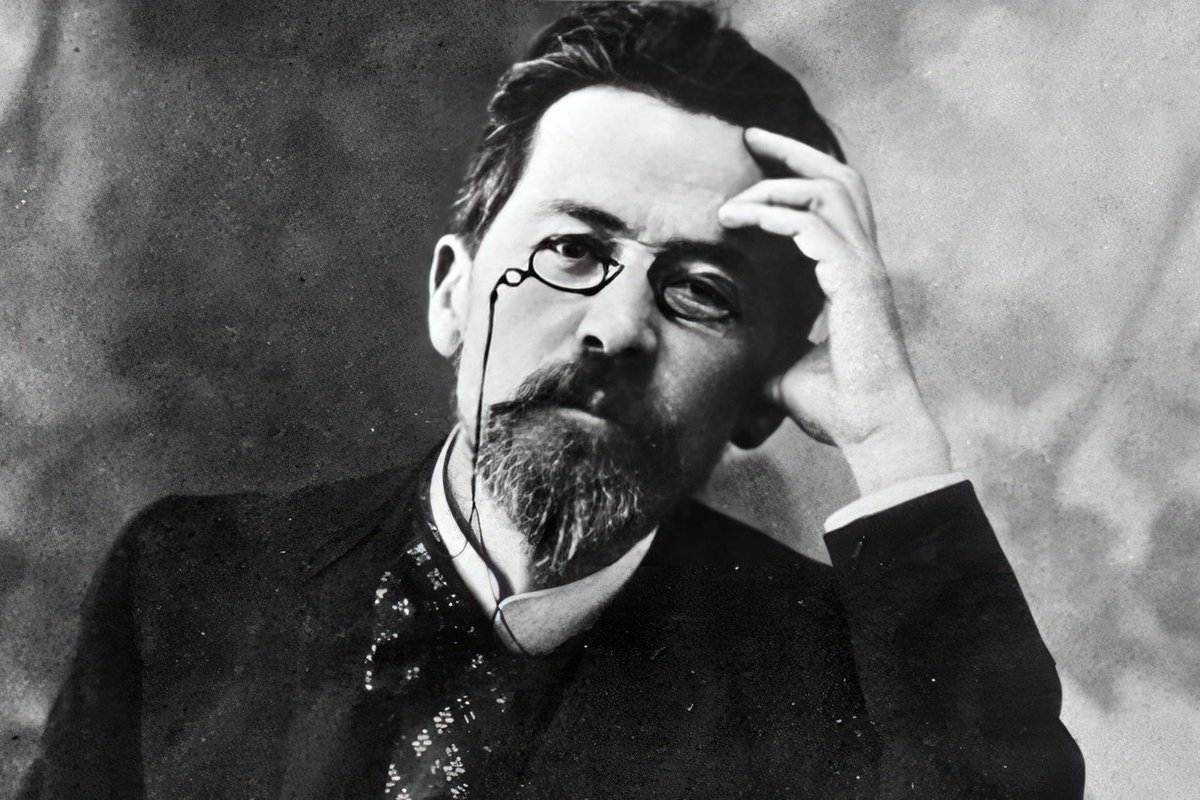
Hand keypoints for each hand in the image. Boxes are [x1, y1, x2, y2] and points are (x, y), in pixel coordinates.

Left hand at [718, 127, 949, 494]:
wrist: (873, 431)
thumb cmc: (840, 409)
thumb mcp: (788, 373)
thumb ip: (769, 356)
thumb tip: (735, 367)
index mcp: (854, 276)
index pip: (835, 203)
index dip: (800, 175)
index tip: (757, 162)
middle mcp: (865, 263)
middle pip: (840, 178)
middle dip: (794, 151)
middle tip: (749, 138)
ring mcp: (865, 269)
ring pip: (830, 192)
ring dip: (777, 185)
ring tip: (732, 202)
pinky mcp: (856, 283)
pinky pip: (816, 228)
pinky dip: (780, 215)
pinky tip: (746, 220)